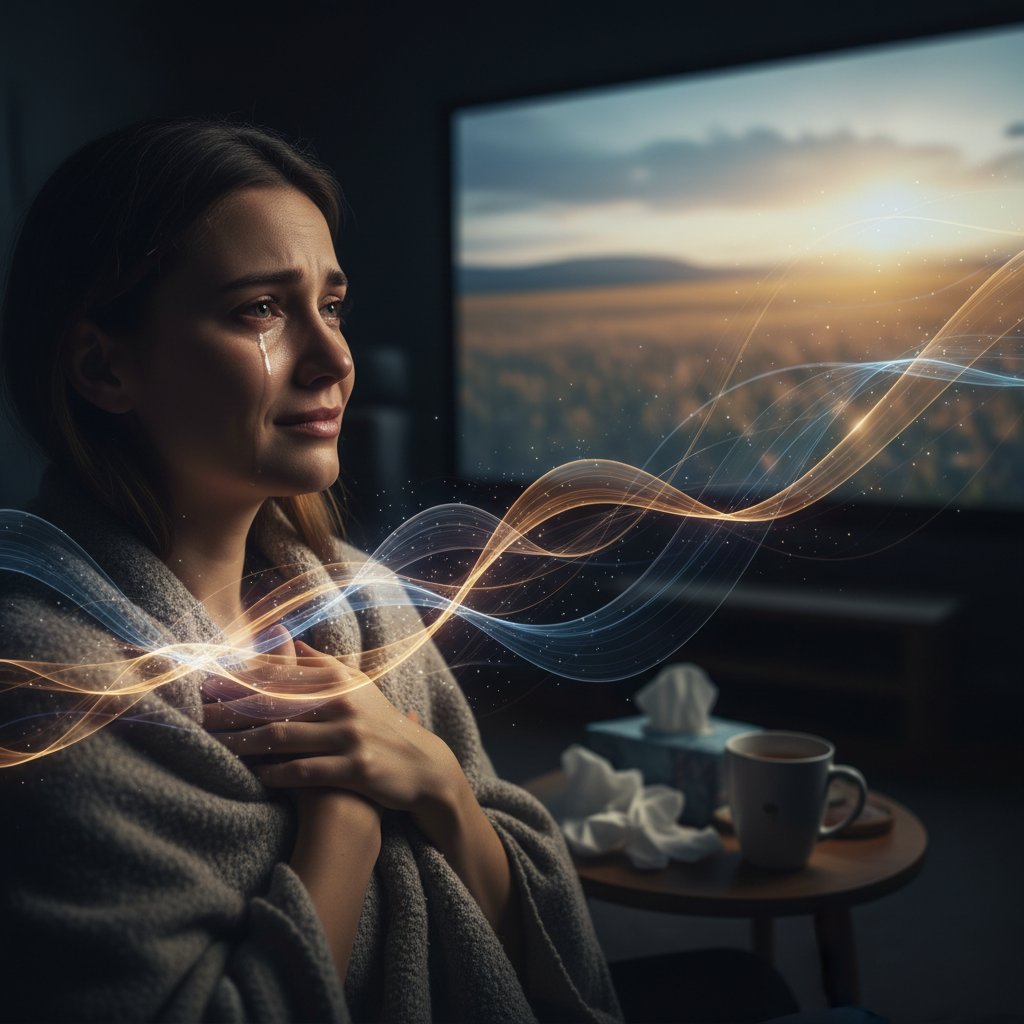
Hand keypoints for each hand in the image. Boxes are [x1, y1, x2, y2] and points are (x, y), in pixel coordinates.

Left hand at [203, 634, 461, 814]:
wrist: (421, 766)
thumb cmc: (379, 724)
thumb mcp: (357, 687)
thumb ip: (321, 665)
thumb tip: (287, 640)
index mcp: (339, 680)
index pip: (281, 675)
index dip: (240, 678)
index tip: (205, 683)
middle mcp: (343, 703)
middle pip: (274, 703)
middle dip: (231, 709)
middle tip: (196, 715)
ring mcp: (350, 736)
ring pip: (284, 737)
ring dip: (244, 742)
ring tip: (214, 746)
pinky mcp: (356, 769)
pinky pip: (306, 770)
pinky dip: (277, 773)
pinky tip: (255, 775)